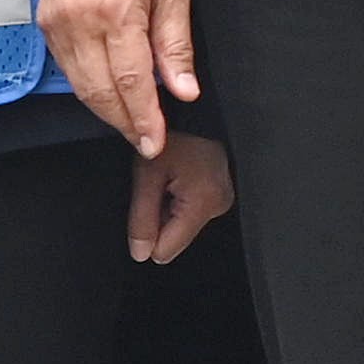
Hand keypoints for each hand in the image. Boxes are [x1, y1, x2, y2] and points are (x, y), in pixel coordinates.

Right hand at [46, 0, 199, 150]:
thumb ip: (175, 44)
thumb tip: (182, 90)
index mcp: (117, 12)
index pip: (131, 82)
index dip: (144, 118)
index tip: (155, 141)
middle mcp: (81, 23)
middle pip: (101, 92)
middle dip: (124, 123)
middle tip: (144, 140)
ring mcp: (58, 24)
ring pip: (80, 85)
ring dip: (105, 110)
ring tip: (129, 122)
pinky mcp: (45, 22)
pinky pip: (66, 67)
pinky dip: (87, 86)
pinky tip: (106, 93)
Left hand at [127, 133, 233, 264]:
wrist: (194, 110)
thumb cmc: (173, 133)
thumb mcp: (147, 175)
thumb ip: (142, 220)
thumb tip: (140, 253)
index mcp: (203, 204)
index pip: (167, 250)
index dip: (147, 234)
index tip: (144, 204)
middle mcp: (219, 206)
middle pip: (175, 237)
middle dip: (159, 217)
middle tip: (157, 183)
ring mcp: (223, 199)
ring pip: (182, 224)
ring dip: (168, 206)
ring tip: (168, 176)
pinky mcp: (221, 192)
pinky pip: (192, 210)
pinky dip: (179, 199)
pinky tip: (176, 177)